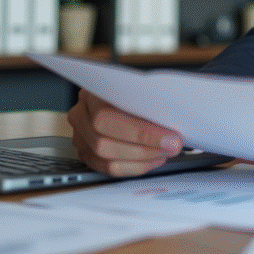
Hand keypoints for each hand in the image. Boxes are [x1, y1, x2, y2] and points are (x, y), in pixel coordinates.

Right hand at [67, 89, 183, 176]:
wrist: (122, 89)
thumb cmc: (135, 86)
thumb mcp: (141, 84)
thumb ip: (150, 100)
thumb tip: (173, 120)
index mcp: (90, 92)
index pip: (108, 119)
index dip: (142, 133)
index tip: (171, 138)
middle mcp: (80, 114)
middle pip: (104, 144)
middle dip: (145, 149)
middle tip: (172, 147)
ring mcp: (80, 136)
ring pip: (106, 160)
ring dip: (142, 161)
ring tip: (165, 153)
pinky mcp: (86, 152)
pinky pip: (108, 169)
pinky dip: (134, 167)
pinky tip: (152, 158)